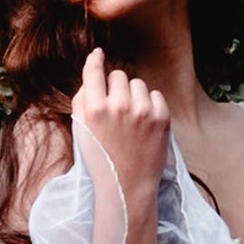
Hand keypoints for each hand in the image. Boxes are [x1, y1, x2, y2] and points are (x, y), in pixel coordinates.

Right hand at [70, 47, 169, 214]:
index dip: (95, 60)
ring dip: (134, 96)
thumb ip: (82, 99)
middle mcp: (119, 106)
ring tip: (131, 119)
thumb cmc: (101, 160)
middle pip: (118, 75)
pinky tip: (144, 123)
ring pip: (138, 84)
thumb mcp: (81, 130)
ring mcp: (143, 111)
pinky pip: (156, 95)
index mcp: (95, 109)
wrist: (126, 188)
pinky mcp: (162, 118)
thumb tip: (93, 68)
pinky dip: (151, 105)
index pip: (94, 70)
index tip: (98, 55)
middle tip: (116, 108)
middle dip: (116, 87)